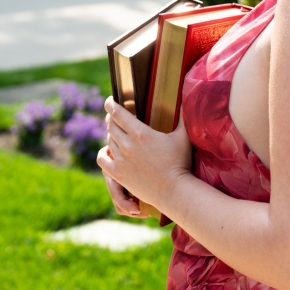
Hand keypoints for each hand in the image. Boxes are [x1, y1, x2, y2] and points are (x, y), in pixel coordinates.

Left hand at [97, 96, 192, 216]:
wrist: (174, 190)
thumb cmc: (180, 162)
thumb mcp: (183, 136)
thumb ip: (184, 116)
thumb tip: (188, 98)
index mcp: (140, 133)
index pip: (118, 113)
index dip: (111, 104)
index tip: (109, 100)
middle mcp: (127, 145)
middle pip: (111, 125)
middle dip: (111, 118)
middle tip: (115, 115)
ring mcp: (121, 161)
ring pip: (108, 141)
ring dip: (111, 134)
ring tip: (116, 132)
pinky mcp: (118, 175)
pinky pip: (102, 159)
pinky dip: (103, 153)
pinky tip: (108, 150)